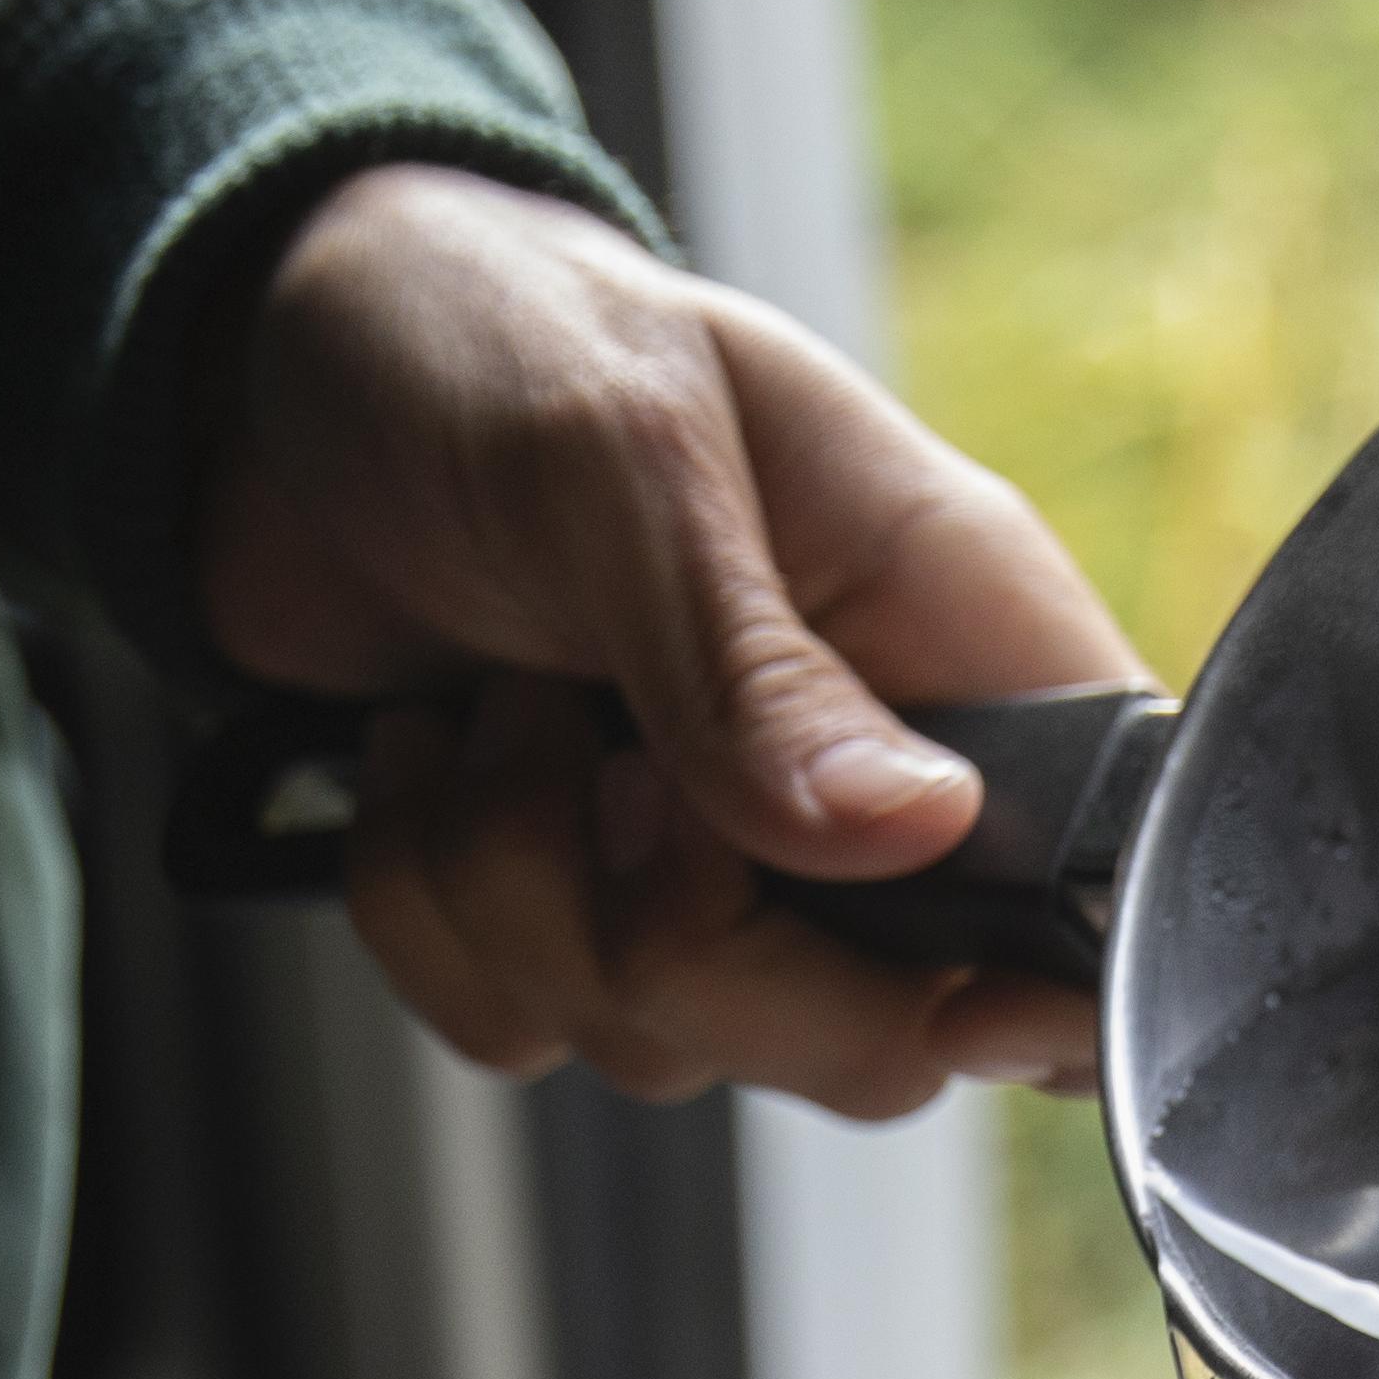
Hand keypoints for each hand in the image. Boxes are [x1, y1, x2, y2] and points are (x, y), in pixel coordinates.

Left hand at [199, 160, 1137, 1117]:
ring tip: (495, 698)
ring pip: (670, 1045)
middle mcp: (865, 780)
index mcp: (961, 639)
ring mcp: (715, 864)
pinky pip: (517, 1029)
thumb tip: (909, 833)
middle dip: (698, 948)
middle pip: (878, 1040)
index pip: (1100, 881)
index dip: (1045, 986)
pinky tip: (421, 756)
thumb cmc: (493, 333)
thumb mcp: (626, 454)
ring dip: (520, 889)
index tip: (936, 988)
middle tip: (610, 769)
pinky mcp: (569, 903)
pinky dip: (426, 914)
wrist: (278, 346)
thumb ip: (755, 663)